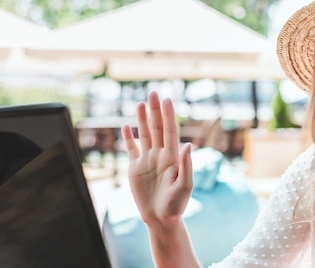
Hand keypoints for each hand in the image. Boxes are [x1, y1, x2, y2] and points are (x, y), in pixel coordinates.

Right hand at [120, 91, 192, 226]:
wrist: (161, 220)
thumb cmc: (176, 205)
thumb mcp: (185, 186)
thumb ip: (187, 166)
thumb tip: (189, 145)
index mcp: (173, 157)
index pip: (170, 131)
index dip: (169, 115)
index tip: (167, 100)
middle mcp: (160, 155)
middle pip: (157, 128)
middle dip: (155, 111)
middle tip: (154, 92)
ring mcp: (147, 161)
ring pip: (144, 135)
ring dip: (142, 119)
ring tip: (141, 103)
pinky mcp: (135, 169)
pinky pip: (131, 149)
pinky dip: (128, 138)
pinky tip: (126, 126)